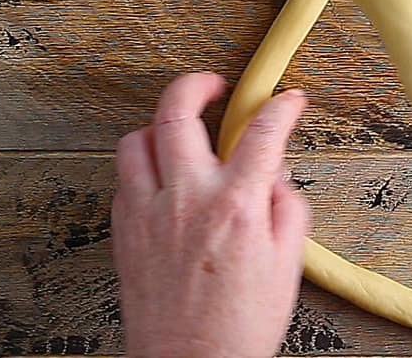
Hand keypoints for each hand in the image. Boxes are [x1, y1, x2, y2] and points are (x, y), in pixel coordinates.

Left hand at [112, 73, 308, 357]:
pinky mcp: (123, 230)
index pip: (262, 132)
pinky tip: (164, 177)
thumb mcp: (288, 265)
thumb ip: (287, 207)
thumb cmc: (239, 327)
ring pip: (136, 138)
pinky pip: (124, 177)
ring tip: (182, 132)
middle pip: (178, 111)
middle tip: (215, 86)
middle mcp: (186, 199)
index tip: (288, 101)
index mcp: (235, 206)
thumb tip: (274, 175)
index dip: (281, 107)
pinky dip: (144, 165)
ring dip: (161, 125)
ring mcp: (148, 212)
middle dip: (198, 84)